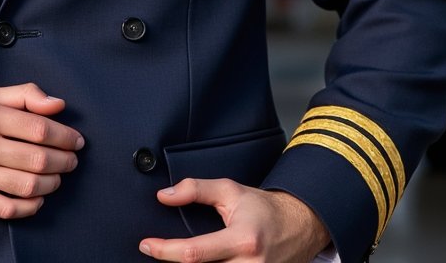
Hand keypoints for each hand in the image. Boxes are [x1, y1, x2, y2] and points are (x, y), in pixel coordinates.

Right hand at [0, 83, 83, 219]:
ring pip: (27, 185)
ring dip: (51, 184)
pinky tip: (37, 198)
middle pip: (37, 159)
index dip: (64, 136)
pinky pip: (7, 208)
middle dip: (63, 161)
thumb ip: (24, 95)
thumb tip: (57, 104)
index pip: (39, 128)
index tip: (76, 140)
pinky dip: (29, 207)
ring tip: (57, 178)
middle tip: (72, 161)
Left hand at [139, 179, 329, 261]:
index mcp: (242, 240)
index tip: (146, 245)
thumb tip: (164, 196)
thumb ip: (195, 189)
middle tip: (157, 252)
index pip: (195, 253)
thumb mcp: (230, 190)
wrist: (299, 226)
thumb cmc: (263, 209)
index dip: (165, 251)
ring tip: (173, 257)